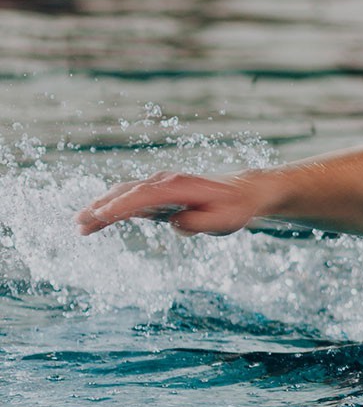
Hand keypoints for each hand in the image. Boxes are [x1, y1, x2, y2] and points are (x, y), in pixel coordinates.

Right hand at [75, 171, 267, 235]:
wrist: (241, 191)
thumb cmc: (233, 208)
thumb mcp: (224, 221)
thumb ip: (200, 223)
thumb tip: (175, 223)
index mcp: (179, 187)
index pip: (144, 195)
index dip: (122, 205)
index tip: (101, 216)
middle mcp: (164, 181)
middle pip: (125, 193)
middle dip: (101, 208)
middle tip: (78, 224)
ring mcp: (158, 184)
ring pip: (122, 194)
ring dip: (100, 207)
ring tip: (79, 225)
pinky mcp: (156, 192)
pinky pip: (128, 198)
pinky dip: (111, 207)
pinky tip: (97, 220)